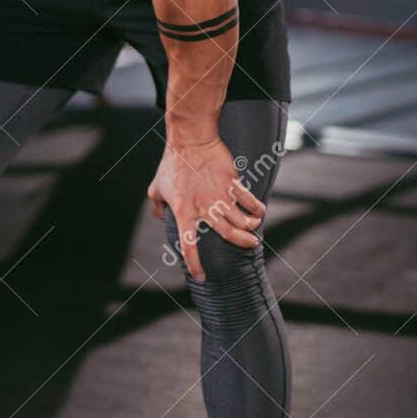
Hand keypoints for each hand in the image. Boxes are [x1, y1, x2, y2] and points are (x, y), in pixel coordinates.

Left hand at [147, 136, 266, 280]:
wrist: (191, 140)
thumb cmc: (172, 163)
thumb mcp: (156, 186)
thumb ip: (156, 205)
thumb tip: (160, 216)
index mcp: (184, 212)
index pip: (189, 245)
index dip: (194, 264)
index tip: (201, 277)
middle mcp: (205, 207)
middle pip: (229, 234)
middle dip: (242, 243)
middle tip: (251, 245)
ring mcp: (220, 195)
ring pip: (243, 219)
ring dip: (252, 227)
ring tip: (254, 228)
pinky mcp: (232, 182)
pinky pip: (249, 200)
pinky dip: (257, 208)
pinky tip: (260, 212)